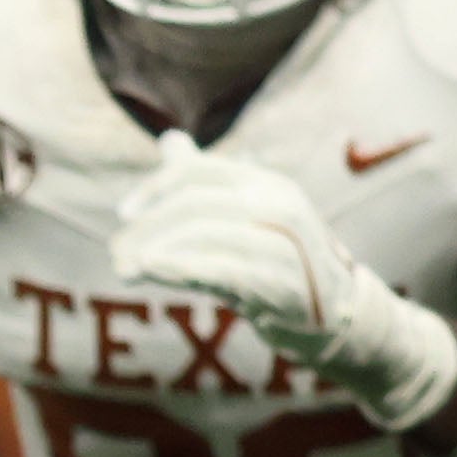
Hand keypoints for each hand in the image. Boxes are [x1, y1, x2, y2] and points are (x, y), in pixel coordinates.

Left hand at [110, 144, 456, 431]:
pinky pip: (221, 271)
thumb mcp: (248, 213)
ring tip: (124, 270)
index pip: (198, 172)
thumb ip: (206, 178)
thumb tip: (170, 140)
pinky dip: (179, 268)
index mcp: (266, 184)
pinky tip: (151, 272)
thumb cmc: (282, 262)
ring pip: (204, 235)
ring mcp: (284, 246)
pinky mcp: (282, 287)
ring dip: (154, 252)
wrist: (340, 316)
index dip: (154, 189)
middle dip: (147, 227)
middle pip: (194, 204)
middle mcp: (278, 206)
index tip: (123, 214)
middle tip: (116, 254)